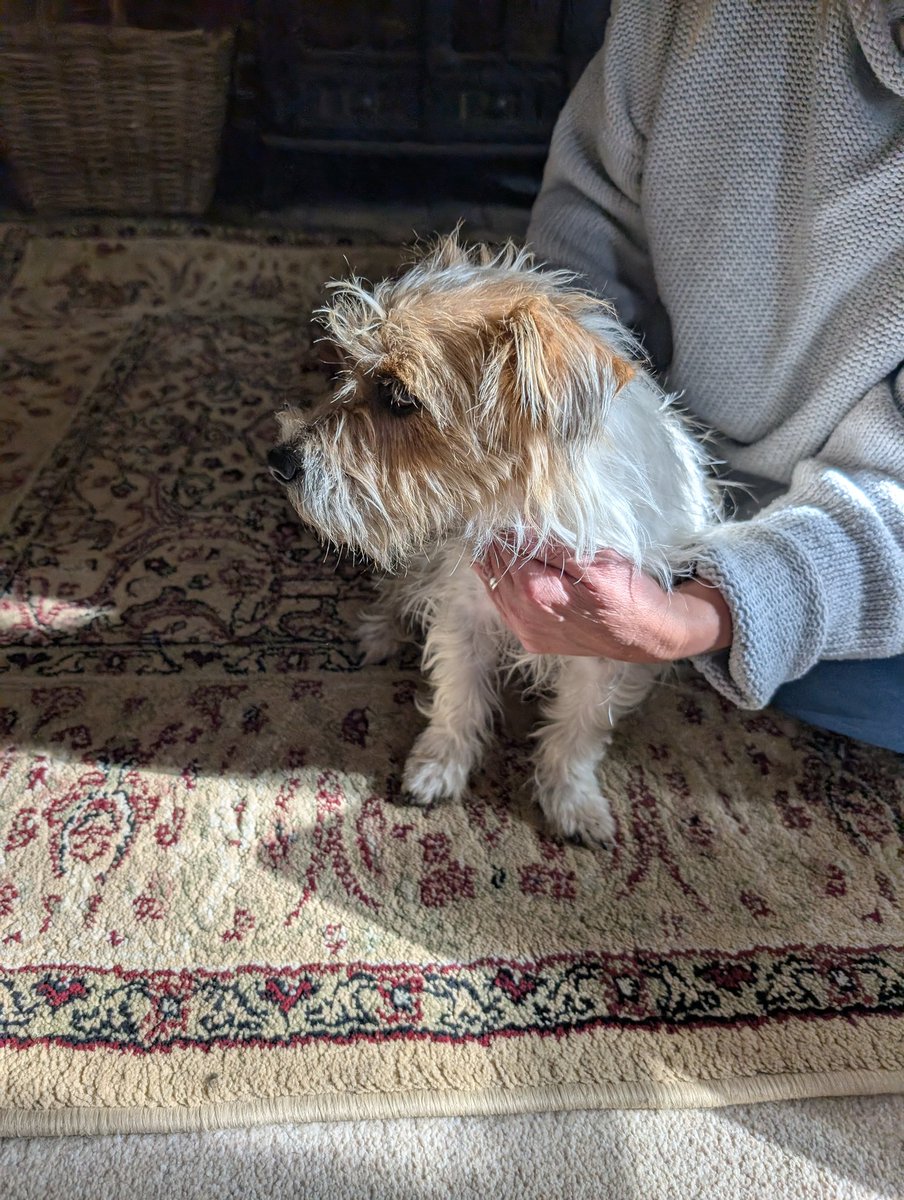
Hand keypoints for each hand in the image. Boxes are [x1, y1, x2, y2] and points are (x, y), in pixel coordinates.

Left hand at [473, 544, 731, 662]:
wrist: (647, 635)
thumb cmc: (627, 592)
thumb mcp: (596, 561)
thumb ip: (552, 548)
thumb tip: (518, 530)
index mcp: (538, 593)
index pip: (504, 554)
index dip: (498, 532)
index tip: (495, 513)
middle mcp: (527, 616)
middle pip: (496, 573)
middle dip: (492, 548)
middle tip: (488, 523)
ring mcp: (528, 632)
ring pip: (496, 593)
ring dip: (490, 568)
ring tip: (488, 544)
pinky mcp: (534, 640)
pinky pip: (506, 611)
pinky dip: (499, 590)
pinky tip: (497, 575)